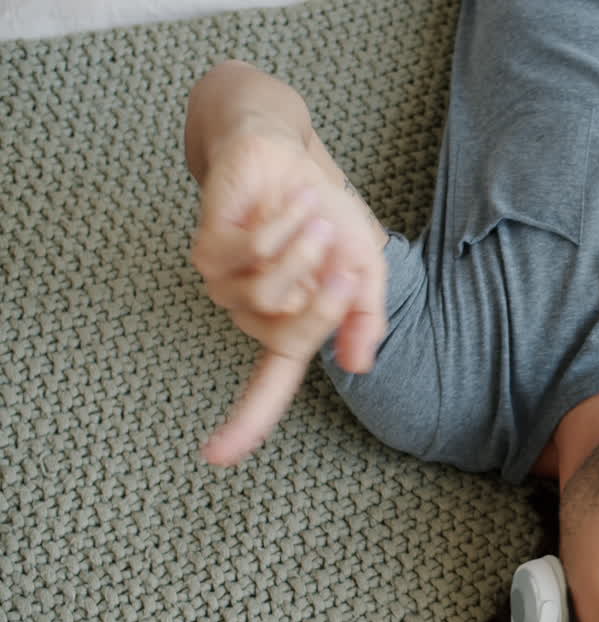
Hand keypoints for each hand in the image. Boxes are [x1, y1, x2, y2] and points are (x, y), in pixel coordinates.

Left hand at [191, 124, 387, 463]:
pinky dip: (281, 226)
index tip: (216, 458)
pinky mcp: (208, 248)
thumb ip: (364, 317)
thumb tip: (357, 366)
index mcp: (287, 327)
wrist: (290, 159)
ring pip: (269, 292)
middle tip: (343, 257)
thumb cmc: (326, 217)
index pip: (266, 387)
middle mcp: (251, 314)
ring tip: (312, 216)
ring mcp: (224, 284)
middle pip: (292, 333)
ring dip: (304, 249)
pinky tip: (288, 205)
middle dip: (328, 295)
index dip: (244, 423)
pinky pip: (250, 253)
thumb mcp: (365, 270)